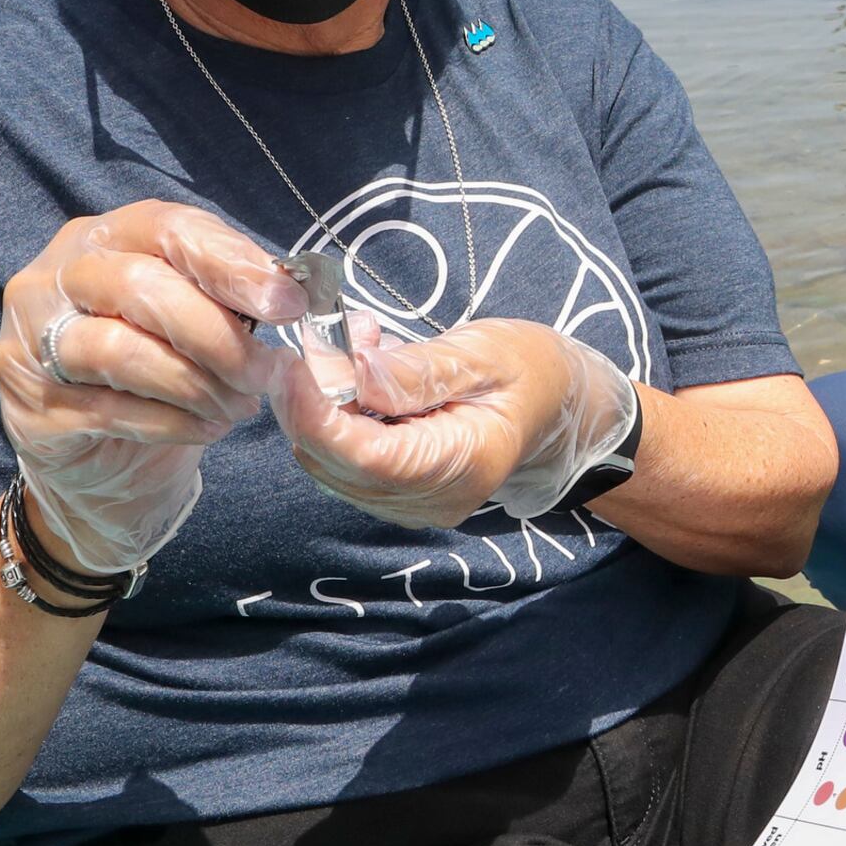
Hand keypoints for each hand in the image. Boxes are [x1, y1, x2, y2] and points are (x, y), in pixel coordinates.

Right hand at [0, 202, 302, 574]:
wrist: (103, 460)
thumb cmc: (156, 370)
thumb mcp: (194, 318)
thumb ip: (226, 296)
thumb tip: (289, 294)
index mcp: (104, 236)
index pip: (167, 227)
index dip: (231, 262)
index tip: (287, 302)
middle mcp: (56, 277)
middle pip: (141, 286)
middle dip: (218, 334)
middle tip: (265, 372)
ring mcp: (33, 341)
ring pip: (123, 350)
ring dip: (198, 384)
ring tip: (240, 406)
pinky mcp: (35, 406)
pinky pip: (112, 410)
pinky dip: (174, 422)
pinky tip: (208, 428)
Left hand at [273, 317, 638, 529]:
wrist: (556, 406)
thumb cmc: (528, 370)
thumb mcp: (483, 354)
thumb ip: (417, 370)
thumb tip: (355, 374)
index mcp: (463, 465)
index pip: (367, 457)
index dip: (315, 414)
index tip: (289, 365)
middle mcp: (432, 501)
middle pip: (337, 465)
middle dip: (310, 403)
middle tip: (321, 339)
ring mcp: (412, 506)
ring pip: (330, 466)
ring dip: (320, 408)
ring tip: (356, 348)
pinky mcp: (397, 497)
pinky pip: (341, 464)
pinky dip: (334, 420)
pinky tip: (361, 378)